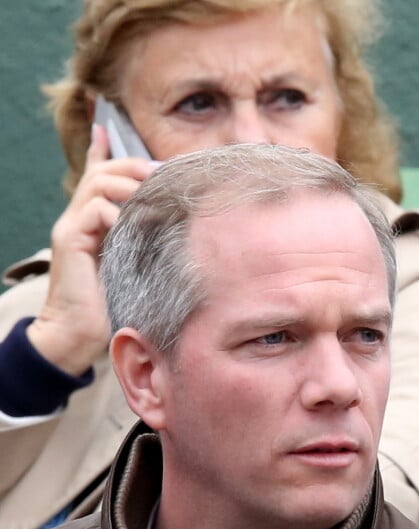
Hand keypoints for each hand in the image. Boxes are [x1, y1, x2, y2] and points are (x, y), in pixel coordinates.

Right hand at [27, 125, 157, 375]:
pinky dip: (118, 214)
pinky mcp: (70, 240)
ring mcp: (72, 227)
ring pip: (98, 184)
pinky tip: (132, 227)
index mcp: (93, 220)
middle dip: (133, 165)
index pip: (95, 174)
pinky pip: (94, 210)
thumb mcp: (134, 262)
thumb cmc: (113, 301)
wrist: (79, 333)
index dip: (102, 149)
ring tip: (152, 197)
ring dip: (129, 186)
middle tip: (160, 172)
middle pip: (102, 172)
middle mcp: (79, 217)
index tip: (108, 127)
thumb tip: (170, 223)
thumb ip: (143, 238)